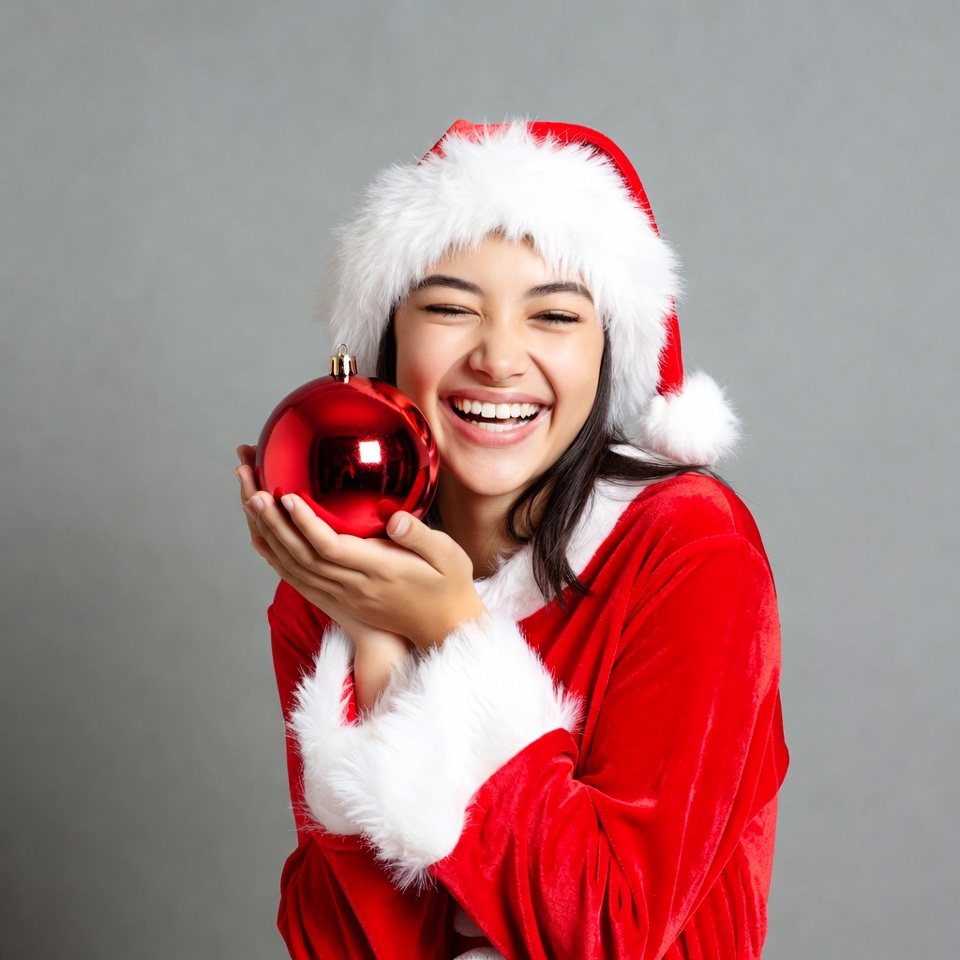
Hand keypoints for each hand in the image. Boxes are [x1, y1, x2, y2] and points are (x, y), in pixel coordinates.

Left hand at [235, 446, 484, 651]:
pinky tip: (261, 538)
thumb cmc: (448, 585)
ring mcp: (343, 596)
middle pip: (302, 555)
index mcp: (379, 571)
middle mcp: (354, 587)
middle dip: (273, 521)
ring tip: (248, 500)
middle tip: (251, 488)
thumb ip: (419, 535)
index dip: (306, 523)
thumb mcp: (448, 556)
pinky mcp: (339, 600)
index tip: (287, 496)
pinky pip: (298, 580)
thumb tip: (395, 517)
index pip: (332, 547)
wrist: (444, 628)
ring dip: (268, 535)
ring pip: (294, 567)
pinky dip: (275, 558)